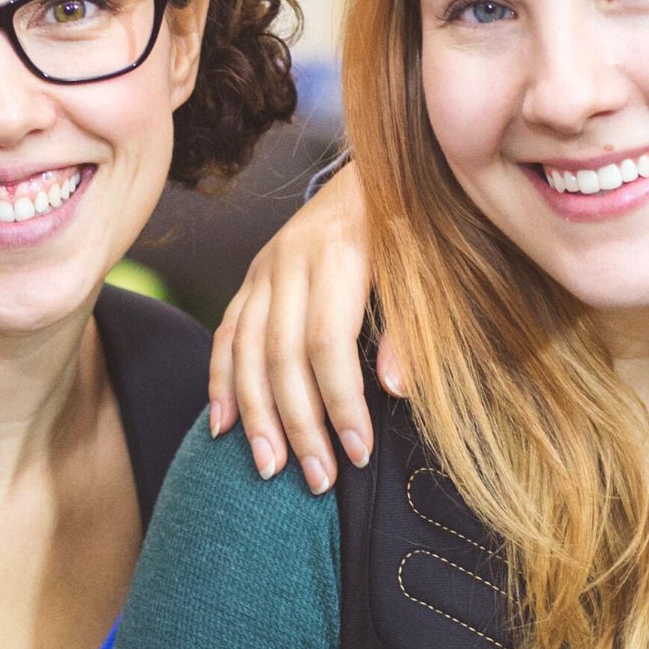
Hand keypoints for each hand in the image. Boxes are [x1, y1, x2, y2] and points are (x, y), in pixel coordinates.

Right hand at [208, 163, 404, 491]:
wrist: (382, 167)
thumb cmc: (416, 224)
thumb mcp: (427, 264)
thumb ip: (410, 324)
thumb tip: (395, 390)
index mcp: (340, 252)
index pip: (327, 344)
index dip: (340, 404)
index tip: (358, 453)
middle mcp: (291, 258)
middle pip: (282, 356)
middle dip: (298, 425)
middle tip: (317, 480)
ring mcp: (264, 267)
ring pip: (247, 351)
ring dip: (256, 416)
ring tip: (269, 470)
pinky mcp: (251, 276)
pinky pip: (227, 334)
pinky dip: (221, 382)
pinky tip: (222, 426)